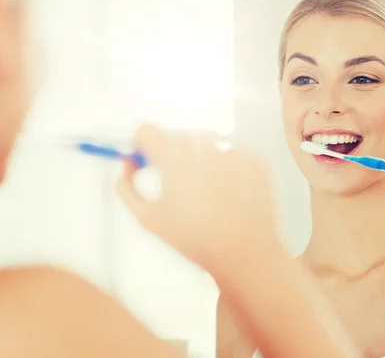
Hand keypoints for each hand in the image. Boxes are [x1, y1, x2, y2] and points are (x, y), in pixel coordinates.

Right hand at [116, 125, 281, 272]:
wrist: (246, 252)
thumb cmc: (193, 238)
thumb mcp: (147, 218)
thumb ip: (127, 186)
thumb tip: (129, 164)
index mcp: (173, 154)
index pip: (147, 131)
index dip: (143, 147)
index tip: (148, 164)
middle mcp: (204, 143)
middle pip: (179, 139)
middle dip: (174, 158)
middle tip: (180, 189)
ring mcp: (233, 150)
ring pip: (209, 148)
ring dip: (203, 164)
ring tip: (210, 198)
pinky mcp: (257, 160)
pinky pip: (235, 159)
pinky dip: (230, 172)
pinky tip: (232, 198)